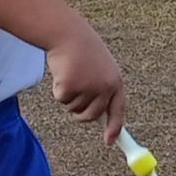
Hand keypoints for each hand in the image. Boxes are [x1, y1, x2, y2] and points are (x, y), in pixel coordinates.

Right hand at [45, 19, 126, 143]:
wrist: (68, 33)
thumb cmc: (83, 49)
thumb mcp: (100, 68)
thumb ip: (103, 89)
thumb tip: (101, 116)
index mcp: (115, 82)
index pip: (118, 110)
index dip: (114, 128)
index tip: (109, 141)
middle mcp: (104, 87)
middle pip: (91, 116)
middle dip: (79, 113)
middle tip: (73, 97)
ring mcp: (87, 88)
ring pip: (73, 108)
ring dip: (68, 96)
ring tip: (70, 74)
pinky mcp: (70, 87)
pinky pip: (61, 99)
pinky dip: (57, 89)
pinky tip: (61, 72)